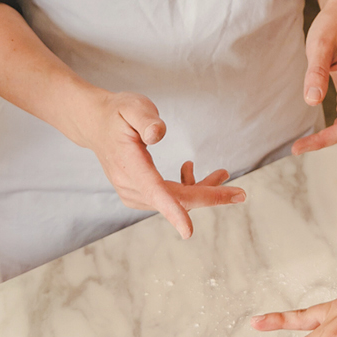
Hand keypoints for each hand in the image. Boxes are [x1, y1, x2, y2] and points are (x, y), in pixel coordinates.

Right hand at [68, 90, 242, 237]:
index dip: (173, 211)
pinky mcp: (138, 193)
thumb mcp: (131, 105)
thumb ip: (145, 118)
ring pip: (174, 200)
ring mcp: (132, 192)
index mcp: (128, 165)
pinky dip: (186, 187)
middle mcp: (129, 184)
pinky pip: (167, 197)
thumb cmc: (117, 113)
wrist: (95, 124)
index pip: (154, 191)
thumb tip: (157, 133)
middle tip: (241, 194)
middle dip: (209, 197)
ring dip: (201, 190)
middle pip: (174, 199)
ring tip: (222, 173)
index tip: (187, 231)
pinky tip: (190, 168)